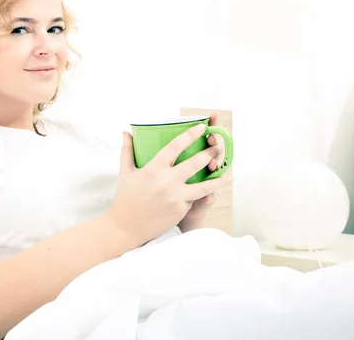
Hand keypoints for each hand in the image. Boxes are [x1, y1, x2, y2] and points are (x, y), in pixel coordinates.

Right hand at [106, 124, 230, 246]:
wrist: (127, 227)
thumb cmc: (125, 197)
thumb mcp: (125, 172)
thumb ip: (127, 151)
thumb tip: (126, 132)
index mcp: (153, 168)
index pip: (175, 146)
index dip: (191, 134)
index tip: (202, 127)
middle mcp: (166, 181)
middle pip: (195, 163)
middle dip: (210, 153)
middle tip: (217, 147)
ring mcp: (175, 197)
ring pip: (204, 185)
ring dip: (218, 178)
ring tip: (228, 173)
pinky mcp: (180, 210)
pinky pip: (194, 199)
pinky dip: (200, 194)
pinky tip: (210, 191)